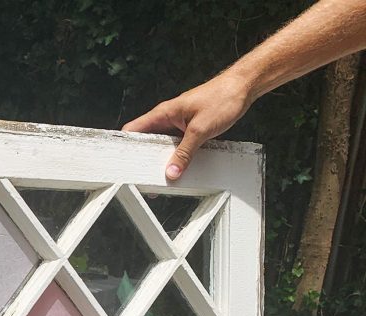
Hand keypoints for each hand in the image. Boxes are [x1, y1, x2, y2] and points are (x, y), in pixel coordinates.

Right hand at [122, 71, 252, 179]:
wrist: (242, 87)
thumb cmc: (222, 98)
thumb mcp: (200, 130)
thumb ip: (184, 153)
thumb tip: (171, 172)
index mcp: (163, 113)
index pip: (133, 129)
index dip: (125, 146)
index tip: (122, 163)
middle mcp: (167, 118)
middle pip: (147, 142)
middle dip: (143, 159)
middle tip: (142, 177)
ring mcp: (178, 124)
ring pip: (162, 146)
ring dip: (161, 160)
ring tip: (159, 178)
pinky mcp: (188, 129)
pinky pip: (177, 146)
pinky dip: (176, 157)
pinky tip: (178, 169)